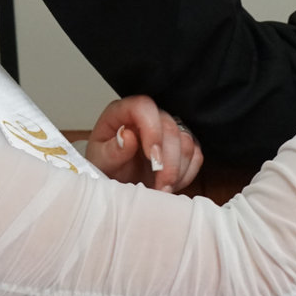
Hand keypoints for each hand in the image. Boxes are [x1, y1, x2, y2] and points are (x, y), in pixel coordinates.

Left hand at [84, 95, 203, 192]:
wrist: (115, 180)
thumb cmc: (105, 167)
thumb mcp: (100, 162)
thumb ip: (111, 151)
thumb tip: (127, 136)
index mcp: (123, 112)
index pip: (144, 107)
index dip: (152, 129)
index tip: (153, 158)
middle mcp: (149, 115)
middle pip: (170, 127)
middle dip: (168, 161)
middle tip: (160, 186)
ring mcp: (167, 128)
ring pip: (186, 141)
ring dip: (177, 170)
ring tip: (162, 189)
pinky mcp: (182, 144)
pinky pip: (196, 155)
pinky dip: (186, 173)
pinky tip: (171, 184)